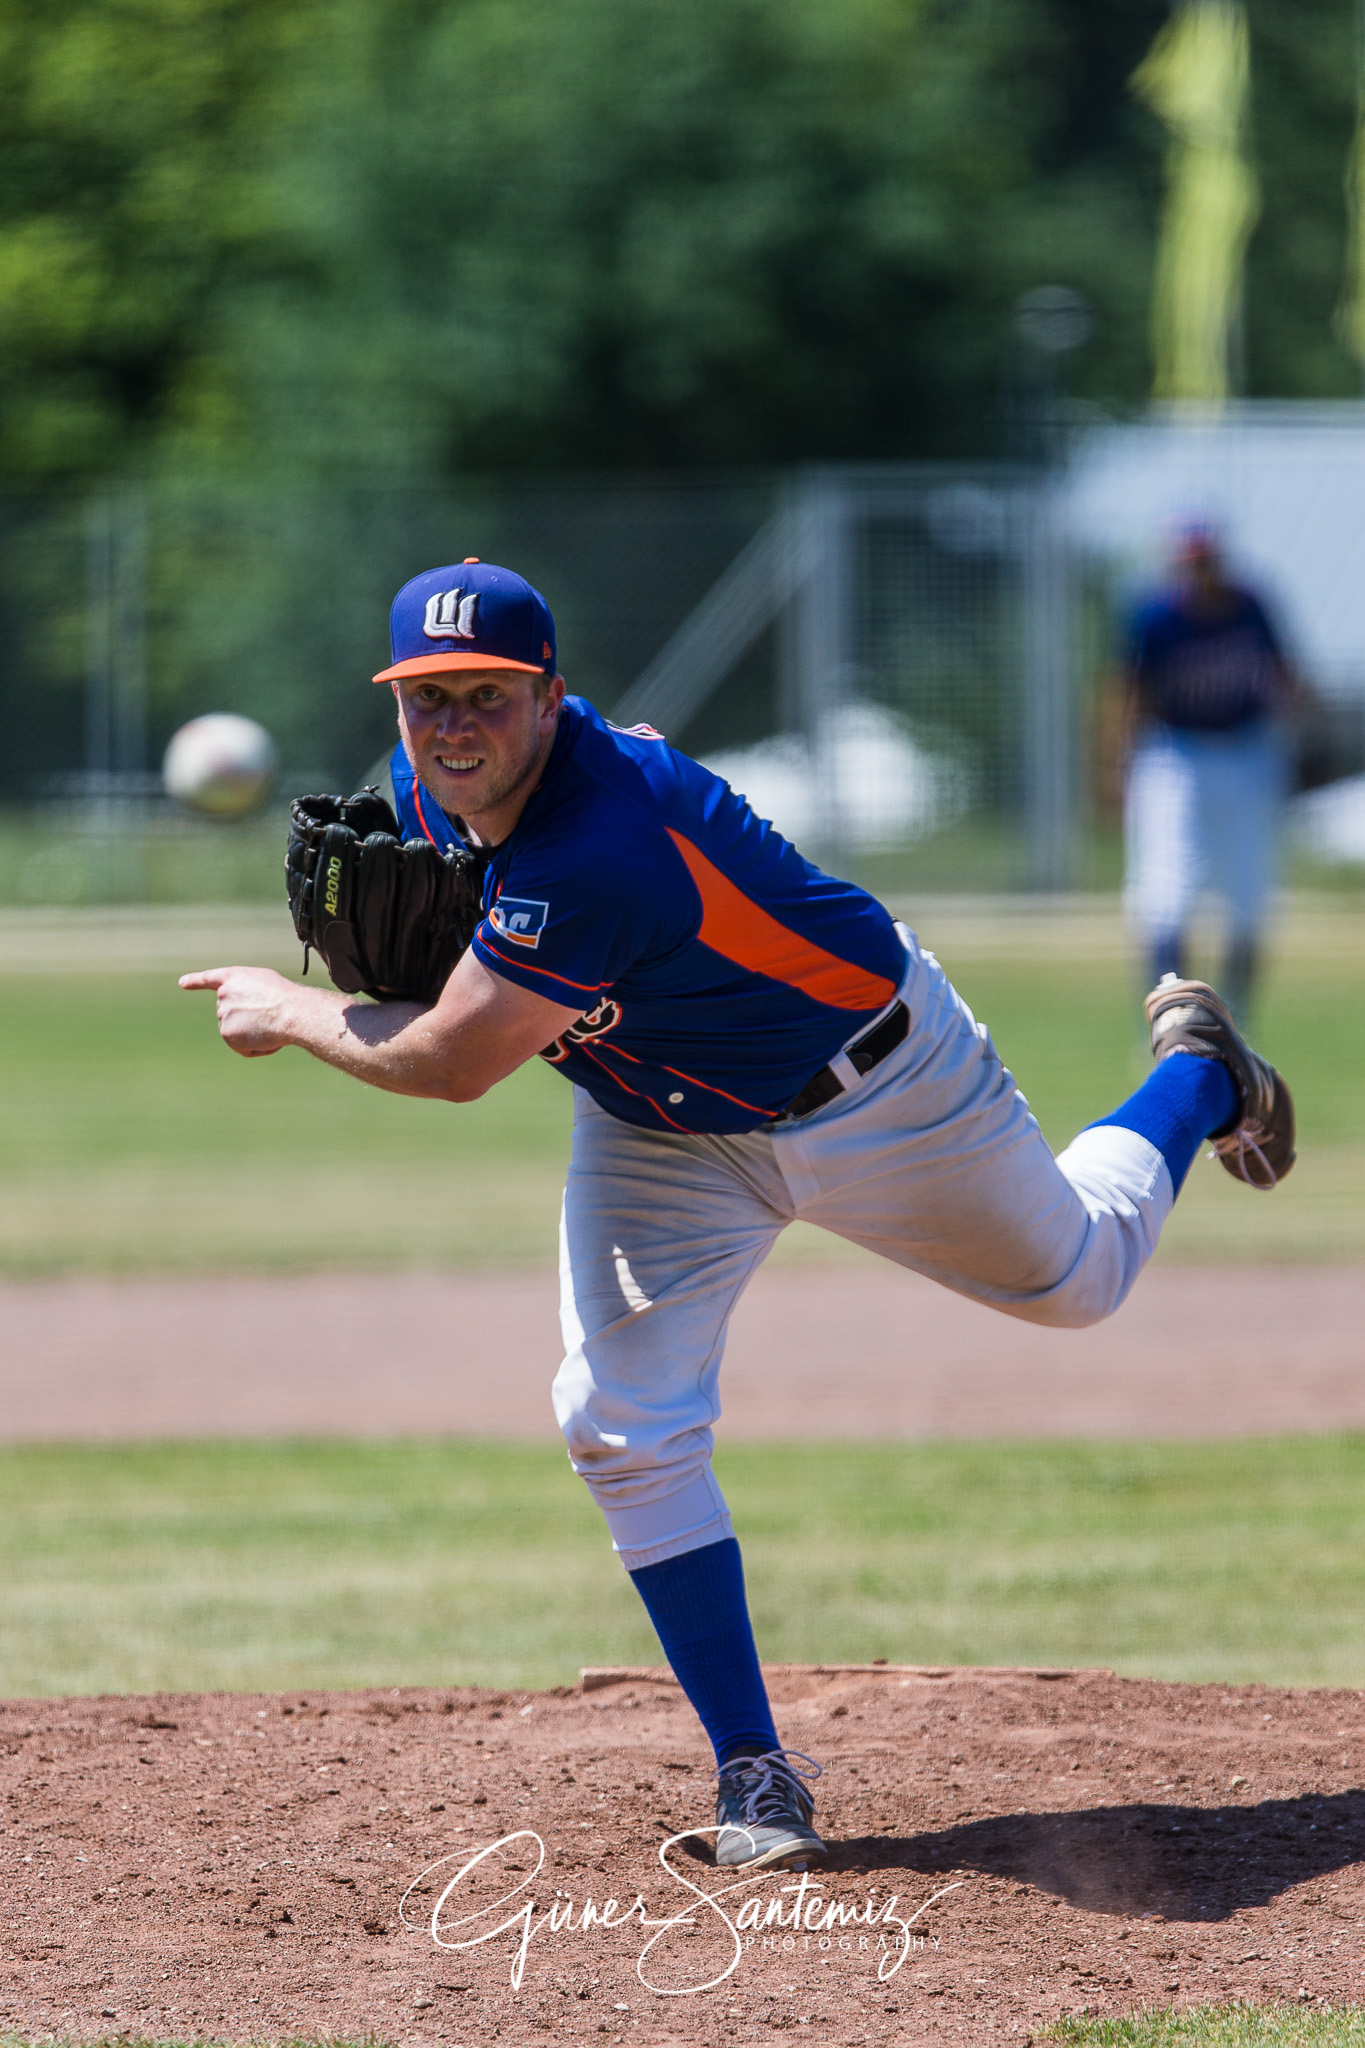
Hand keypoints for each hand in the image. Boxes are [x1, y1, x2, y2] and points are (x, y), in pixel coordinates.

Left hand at [179, 964, 298, 1056]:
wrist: (290, 1013)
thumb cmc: (286, 998)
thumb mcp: (266, 985)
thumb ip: (249, 993)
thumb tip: (248, 1016)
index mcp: (234, 977)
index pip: (210, 979)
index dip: (196, 981)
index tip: (182, 983)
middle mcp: (223, 994)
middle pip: (231, 1013)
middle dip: (247, 1019)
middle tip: (269, 1017)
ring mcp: (223, 1014)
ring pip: (236, 1031)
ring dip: (254, 1034)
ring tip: (270, 1026)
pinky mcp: (227, 1033)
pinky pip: (242, 1047)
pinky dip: (256, 1048)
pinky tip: (268, 1038)